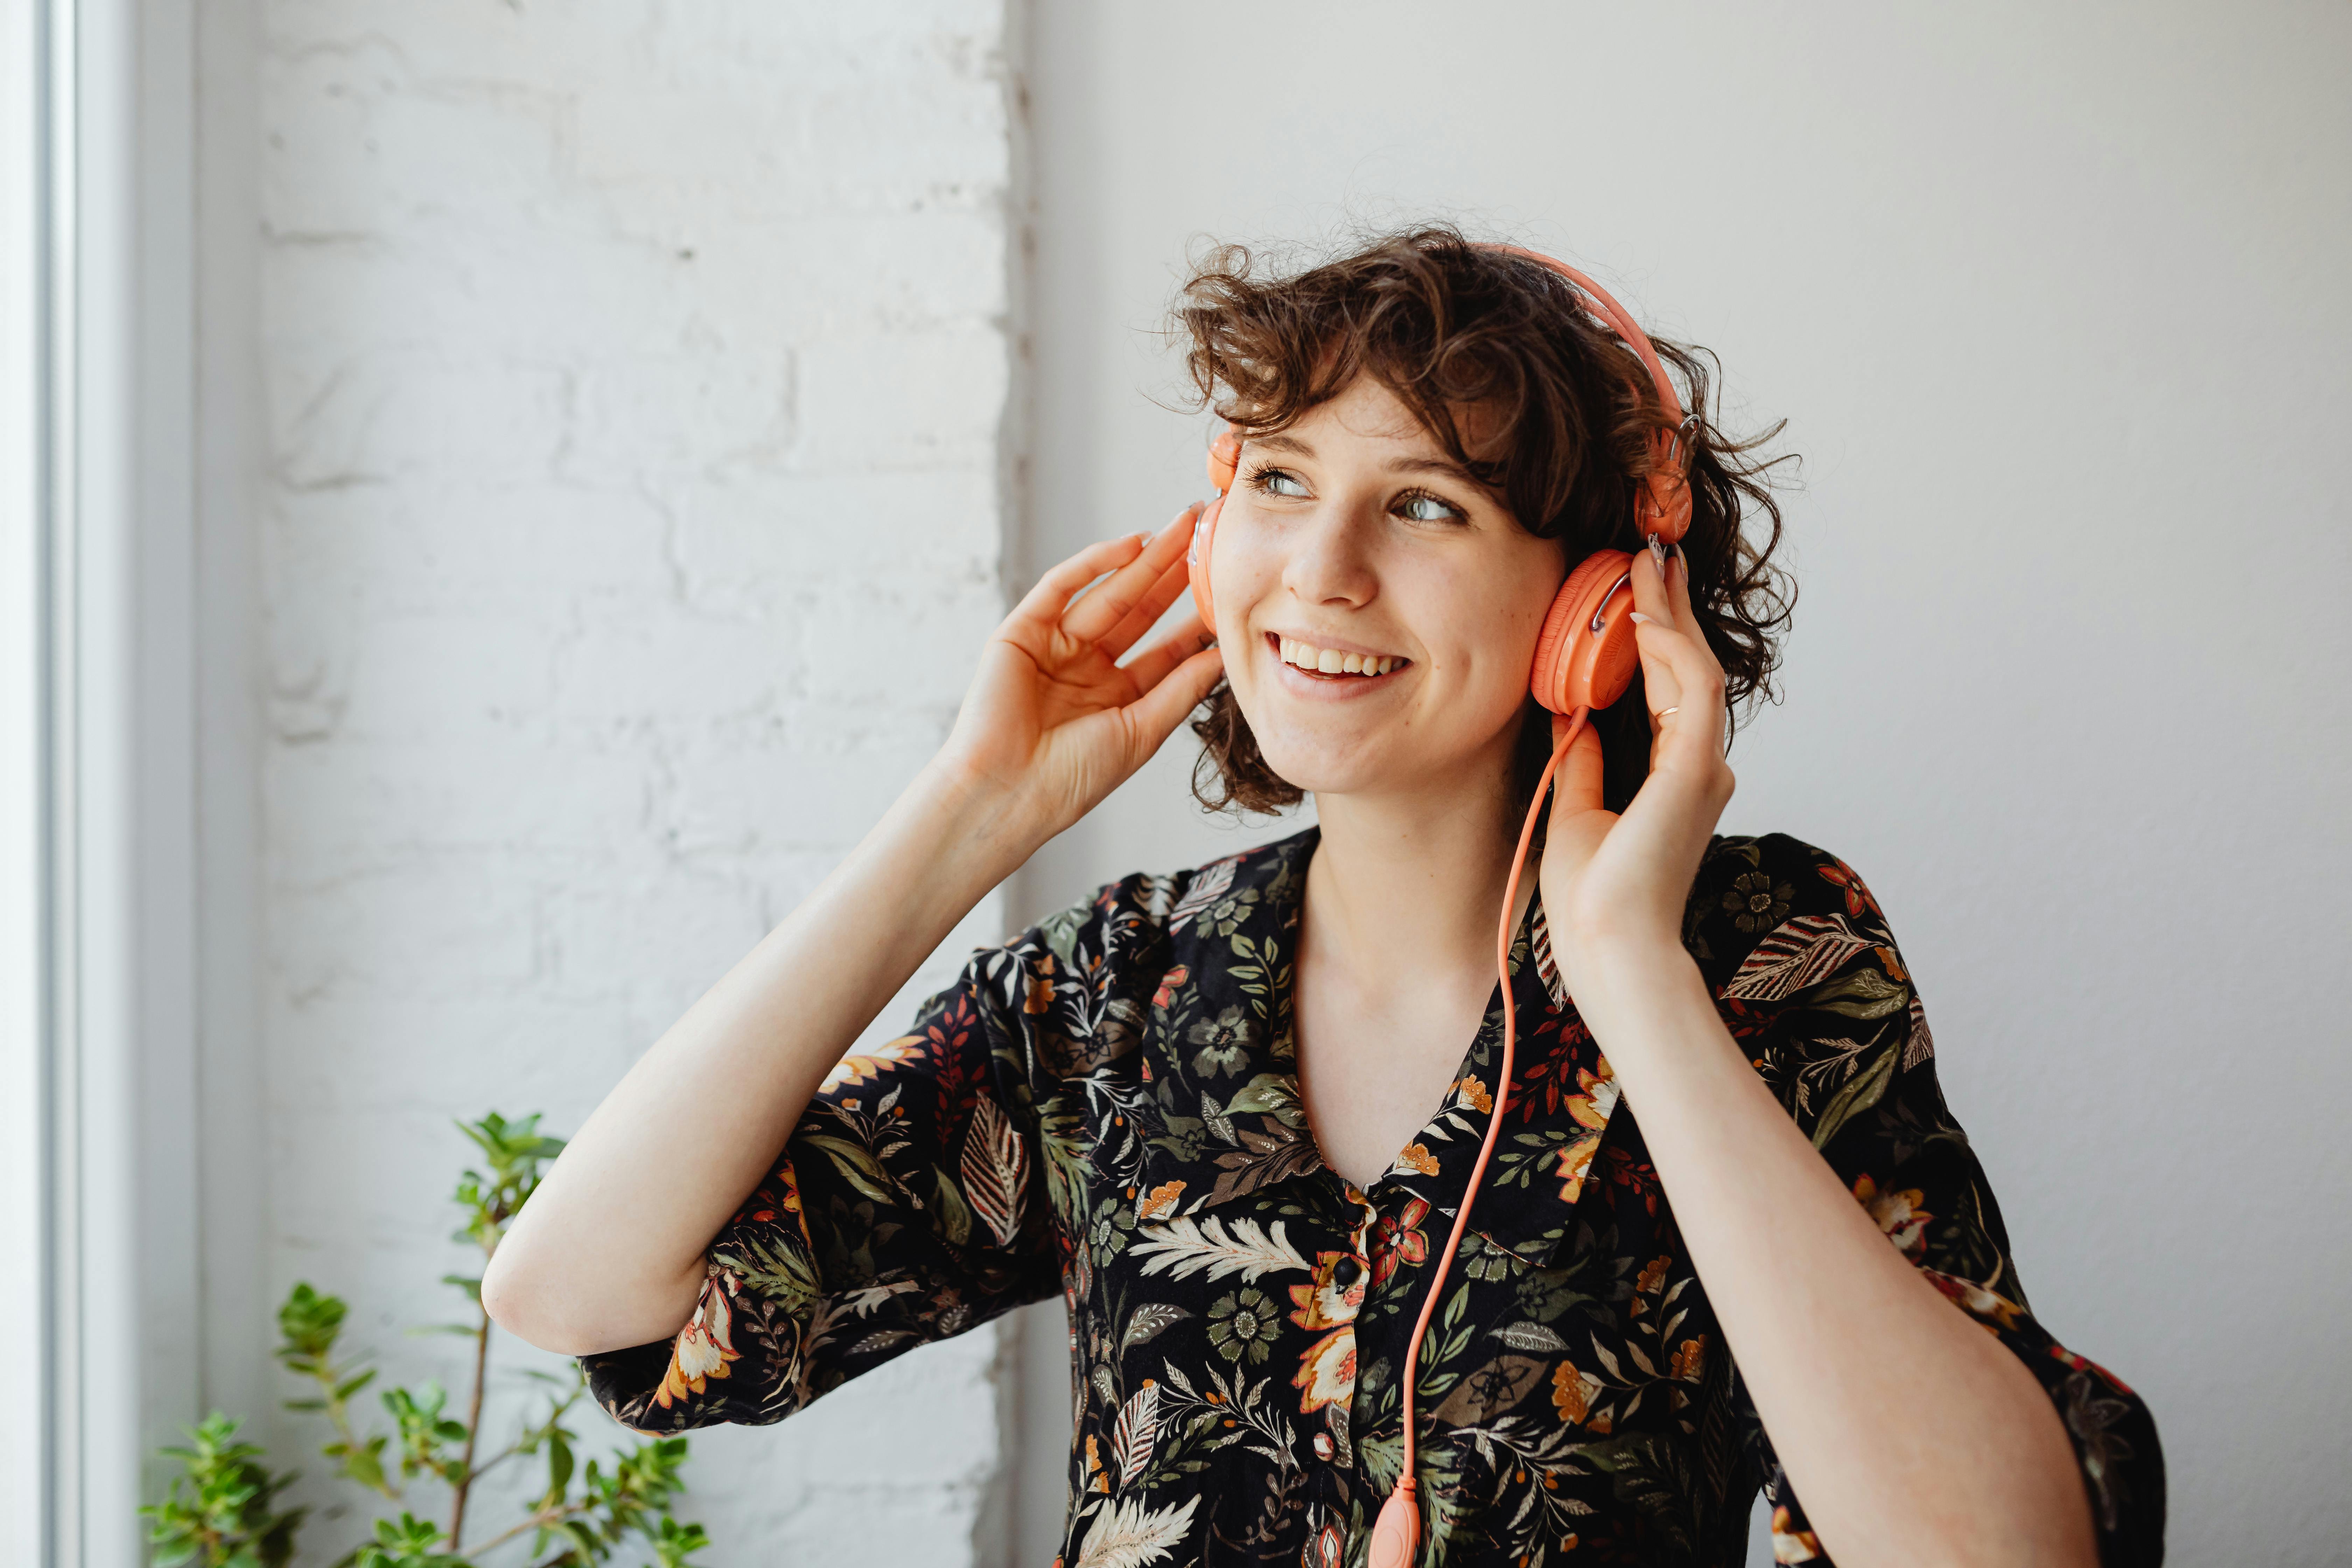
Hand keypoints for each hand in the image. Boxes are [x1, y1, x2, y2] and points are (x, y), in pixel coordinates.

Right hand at [932, 505, 1226, 845]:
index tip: (1231, 593)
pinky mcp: (1021, 631)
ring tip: (1182, 529)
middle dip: (1174, 574)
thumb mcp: (1141, 731)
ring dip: (1145, 560)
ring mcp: (1053, 647)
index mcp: (1115, 697)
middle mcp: (1086, 667)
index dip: (1196, 621)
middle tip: (1208, 537)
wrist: (1010, 792)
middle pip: (1140, 611)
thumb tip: (1221, 655)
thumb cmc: (1072, 778)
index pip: (1164, 649)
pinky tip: (1133, 545)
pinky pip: (1061, 587)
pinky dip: (1094, 563)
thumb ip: (1180, 690)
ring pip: (1108, 592)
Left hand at [1537, 543, 1735, 966]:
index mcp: (1677, 775)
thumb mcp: (1580, 807)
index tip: (1633, 591)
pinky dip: (1668, 647)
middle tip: (1649, 554)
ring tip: (1643, 564)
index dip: (1654, 635)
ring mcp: (1703, 765)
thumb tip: (1574, 714)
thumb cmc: (1592, 897)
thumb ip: (1586, 759)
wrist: (1607, 946)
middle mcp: (1699, 765)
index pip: (1666, 686)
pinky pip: (1689, 688)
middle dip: (1668, 608)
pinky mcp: (1695, 768)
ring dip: (1668, 612)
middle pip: (1686, 666)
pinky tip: (1641, 614)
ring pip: (1693, 667)